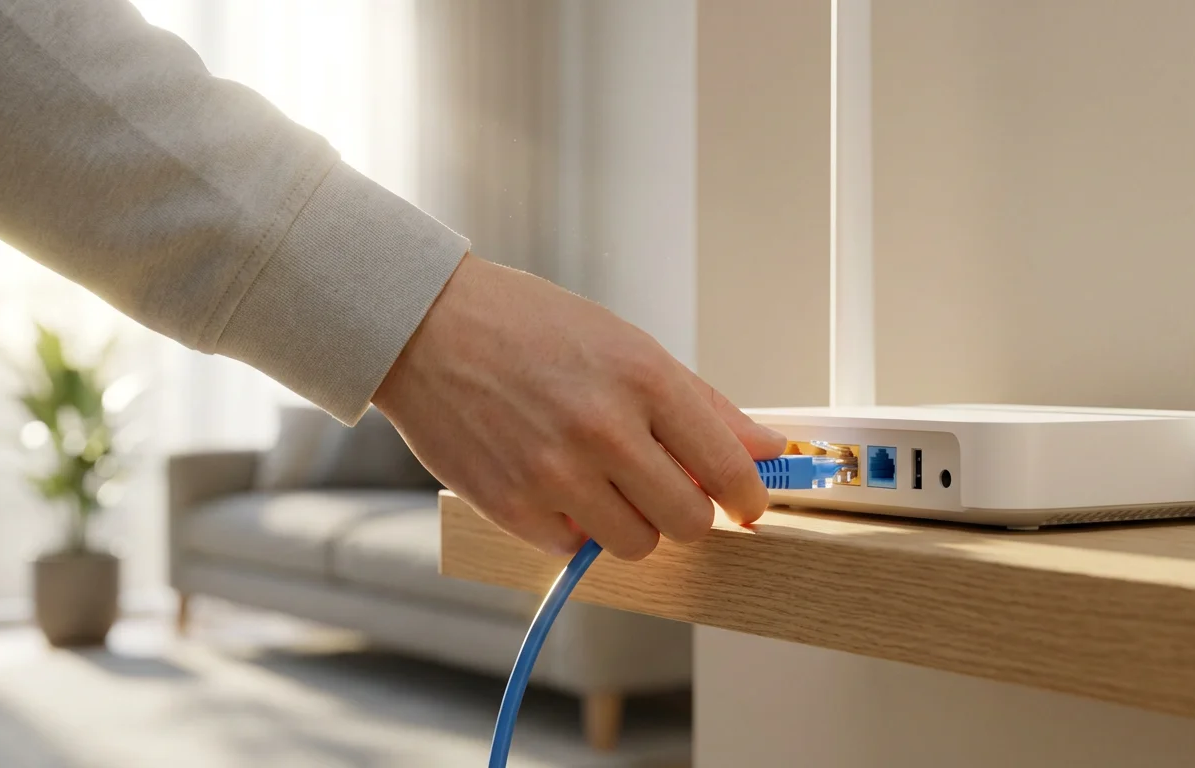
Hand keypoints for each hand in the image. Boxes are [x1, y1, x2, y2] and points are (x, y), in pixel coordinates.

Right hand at [373, 254, 786, 559]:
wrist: (426, 326)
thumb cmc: (529, 327)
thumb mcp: (627, 345)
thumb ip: (703, 405)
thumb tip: (768, 449)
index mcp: (644, 378)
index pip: (729, 468)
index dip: (748, 495)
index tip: (746, 502)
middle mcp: (604, 430)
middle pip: (690, 522)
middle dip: (689, 511)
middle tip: (667, 488)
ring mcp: (555, 474)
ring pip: (637, 544)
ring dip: (632, 522)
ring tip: (604, 480)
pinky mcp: (511, 506)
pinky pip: (574, 549)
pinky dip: (574, 526)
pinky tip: (554, 482)